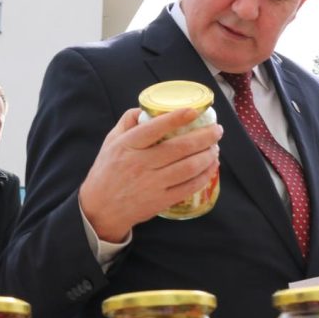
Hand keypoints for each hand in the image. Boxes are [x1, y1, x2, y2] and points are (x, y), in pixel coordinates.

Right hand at [80, 107, 222, 241]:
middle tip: (217, 131)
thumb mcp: (111, 142)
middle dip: (204, 137)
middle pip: (179, 148)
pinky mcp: (160, 201)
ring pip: (188, 168)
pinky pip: (188, 187)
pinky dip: (204, 176)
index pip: (154, 129)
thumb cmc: (108, 171)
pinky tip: (211, 167)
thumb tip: (148, 108)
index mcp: (127, 146)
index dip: (176, 118)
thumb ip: (128, 122)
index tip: (194, 111)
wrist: (100, 209)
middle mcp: (140, 164)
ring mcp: (152, 184)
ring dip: (208, 156)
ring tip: (215, 148)